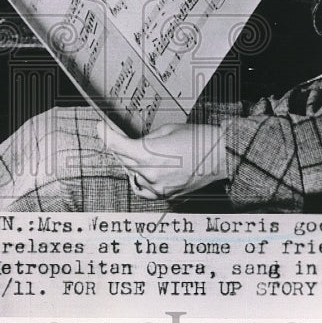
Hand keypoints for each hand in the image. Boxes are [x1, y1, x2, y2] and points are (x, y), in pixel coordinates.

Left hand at [102, 121, 227, 199]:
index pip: (116, 145)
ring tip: (135, 151)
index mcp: (147, 154)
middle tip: (116, 135)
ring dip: (130, 162)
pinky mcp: (165, 194)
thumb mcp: (167, 130)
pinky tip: (139, 172)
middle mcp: (149, 174)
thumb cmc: (198, 139)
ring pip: (132, 173)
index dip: (105, 134)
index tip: (101, 127)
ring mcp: (157, 187)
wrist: (220, 156)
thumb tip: (136, 143)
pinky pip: (143, 188)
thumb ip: (146, 139)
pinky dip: (139, 179)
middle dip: (118, 146)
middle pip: (123, 159)